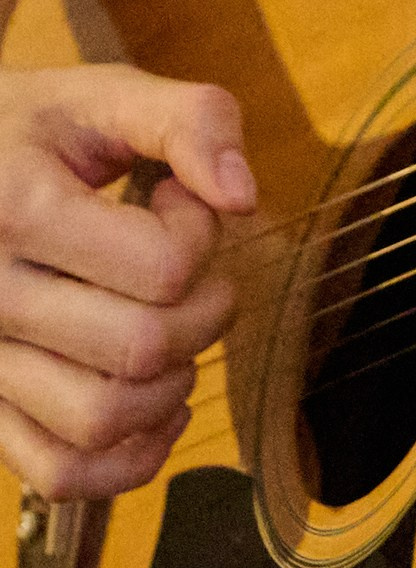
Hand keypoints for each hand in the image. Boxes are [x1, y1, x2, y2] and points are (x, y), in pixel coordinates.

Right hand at [0, 66, 253, 499]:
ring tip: (169, 330)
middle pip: (141, 348)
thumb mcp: (98, 95)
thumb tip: (242, 196)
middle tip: (193, 272)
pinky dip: (124, 460)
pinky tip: (156, 409)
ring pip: (101, 420)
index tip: (179, 203)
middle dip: (203, 311)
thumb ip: (187, 120)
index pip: (160, 267)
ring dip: (169, 385)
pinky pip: (58, 472)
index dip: (200, 236)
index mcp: (16, 211)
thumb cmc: (23, 133)